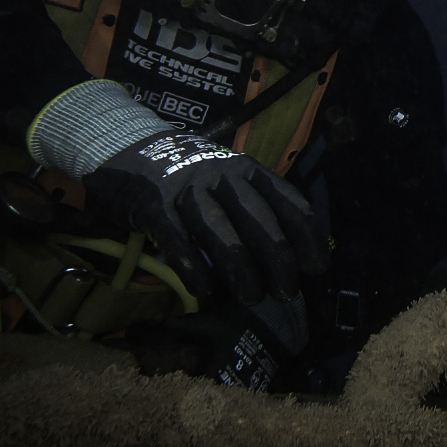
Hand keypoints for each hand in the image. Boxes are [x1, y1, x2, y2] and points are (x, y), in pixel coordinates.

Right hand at [82, 132, 327, 303]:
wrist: (129, 149)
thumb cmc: (191, 176)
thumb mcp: (229, 180)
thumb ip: (256, 208)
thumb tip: (291, 257)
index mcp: (248, 170)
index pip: (289, 202)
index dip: (307, 237)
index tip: (317, 268)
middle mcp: (223, 175)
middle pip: (260, 220)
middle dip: (278, 259)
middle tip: (287, 292)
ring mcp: (188, 188)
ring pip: (222, 232)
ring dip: (241, 270)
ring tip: (253, 297)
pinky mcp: (155, 204)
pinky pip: (179, 241)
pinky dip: (195, 269)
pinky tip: (205, 291)